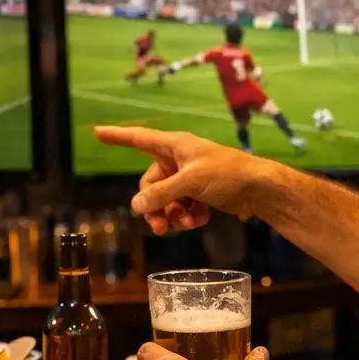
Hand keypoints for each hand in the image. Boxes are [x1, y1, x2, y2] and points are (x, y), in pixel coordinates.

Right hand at [94, 126, 271, 234]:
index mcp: (175, 146)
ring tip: (188, 224)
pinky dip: (189, 215)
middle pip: (151, 185)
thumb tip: (136, 207)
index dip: (117, 136)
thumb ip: (161, 194)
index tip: (97, 132)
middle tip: (159, 227)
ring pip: (166, 200)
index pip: (139, 139)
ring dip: (173, 215)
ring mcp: (190, 177)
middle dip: (155, 206)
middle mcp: (180, 159)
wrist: (261, 189)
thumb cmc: (228, 174)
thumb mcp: (191, 182)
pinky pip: (182, 206)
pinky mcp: (201, 193)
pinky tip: (202, 219)